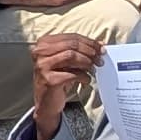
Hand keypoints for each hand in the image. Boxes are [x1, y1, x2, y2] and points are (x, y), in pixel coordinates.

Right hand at [25, 23, 106, 139]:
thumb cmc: (58, 78)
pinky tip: (86, 80)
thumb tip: (101, 44)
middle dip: (89, 51)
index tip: (101, 48)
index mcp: (43, 43)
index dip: (88, 42)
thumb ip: (80, 51)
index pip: (70, 37)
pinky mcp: (48, 80)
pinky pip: (72, 74)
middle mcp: (39, 52)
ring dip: (86, 62)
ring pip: (71, 56)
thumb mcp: (67, 62)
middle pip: (71, 45)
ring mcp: (42, 66)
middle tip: (100, 59)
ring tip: (94, 69)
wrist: (46, 103)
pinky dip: (83, 76)